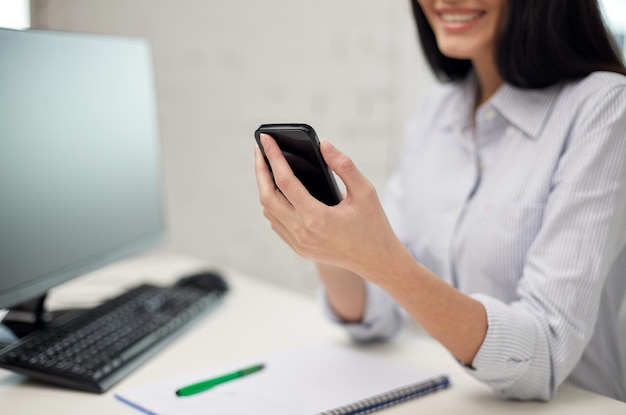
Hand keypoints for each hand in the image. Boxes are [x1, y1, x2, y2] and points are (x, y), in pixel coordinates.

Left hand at [254, 133, 402, 279]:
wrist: (376, 261)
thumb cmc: (373, 225)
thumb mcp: (365, 192)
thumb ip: (344, 166)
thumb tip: (324, 144)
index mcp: (317, 218)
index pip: (285, 181)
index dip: (273, 157)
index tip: (265, 139)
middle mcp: (303, 232)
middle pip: (267, 197)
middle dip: (260, 171)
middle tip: (260, 149)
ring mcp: (298, 243)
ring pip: (269, 211)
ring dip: (264, 188)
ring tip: (267, 167)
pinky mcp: (299, 248)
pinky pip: (277, 224)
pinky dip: (273, 205)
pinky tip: (277, 190)